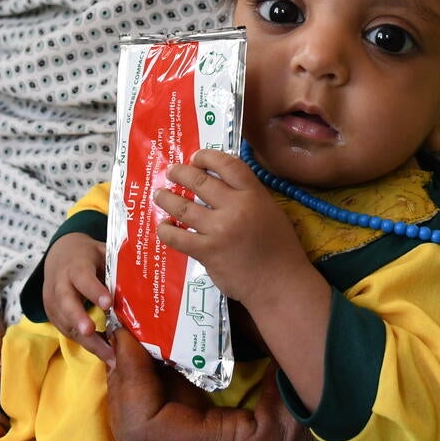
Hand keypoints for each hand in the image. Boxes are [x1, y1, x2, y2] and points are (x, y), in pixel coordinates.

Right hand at [41, 232, 113, 362]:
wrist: (59, 256)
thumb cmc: (87, 256)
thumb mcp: (101, 253)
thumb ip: (115, 266)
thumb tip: (143, 281)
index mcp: (75, 267)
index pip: (83, 278)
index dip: (94, 291)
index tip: (108, 303)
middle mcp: (60, 284)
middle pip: (66, 303)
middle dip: (78, 318)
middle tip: (90, 331)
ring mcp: (53, 301)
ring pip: (66, 323)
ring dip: (87, 340)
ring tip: (109, 355)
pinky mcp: (52, 315)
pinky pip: (67, 332)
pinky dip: (85, 343)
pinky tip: (104, 352)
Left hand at [108, 327, 439, 440]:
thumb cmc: (355, 400)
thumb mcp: (298, 363)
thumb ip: (246, 335)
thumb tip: (191, 298)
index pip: (150, 431)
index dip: (130, 380)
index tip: (127, 337)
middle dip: (123, 398)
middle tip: (125, 348)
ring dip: (137, 417)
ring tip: (139, 366)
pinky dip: (162, 432)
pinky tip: (168, 390)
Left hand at [155, 148, 307, 304]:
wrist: (279, 284)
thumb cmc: (279, 248)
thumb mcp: (270, 211)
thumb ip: (248, 196)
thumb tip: (221, 185)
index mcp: (254, 194)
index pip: (227, 164)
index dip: (207, 156)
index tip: (195, 157)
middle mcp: (235, 207)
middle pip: (199, 180)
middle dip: (180, 173)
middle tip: (171, 172)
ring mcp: (218, 230)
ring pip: (182, 207)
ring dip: (166, 198)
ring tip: (160, 195)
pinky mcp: (206, 252)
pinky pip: (177, 237)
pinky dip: (166, 230)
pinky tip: (163, 227)